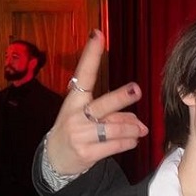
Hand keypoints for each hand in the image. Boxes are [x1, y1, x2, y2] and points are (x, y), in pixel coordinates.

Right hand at [47, 29, 148, 175]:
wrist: (55, 160)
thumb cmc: (74, 130)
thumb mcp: (84, 116)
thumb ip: (111, 113)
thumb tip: (137, 120)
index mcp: (74, 100)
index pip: (84, 74)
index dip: (91, 55)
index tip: (98, 35)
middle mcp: (75, 116)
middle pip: (102, 104)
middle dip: (121, 97)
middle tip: (136, 89)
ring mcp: (80, 135)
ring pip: (115, 128)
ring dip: (133, 128)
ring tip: (141, 128)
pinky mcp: (87, 153)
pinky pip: (115, 145)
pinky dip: (129, 142)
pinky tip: (133, 140)